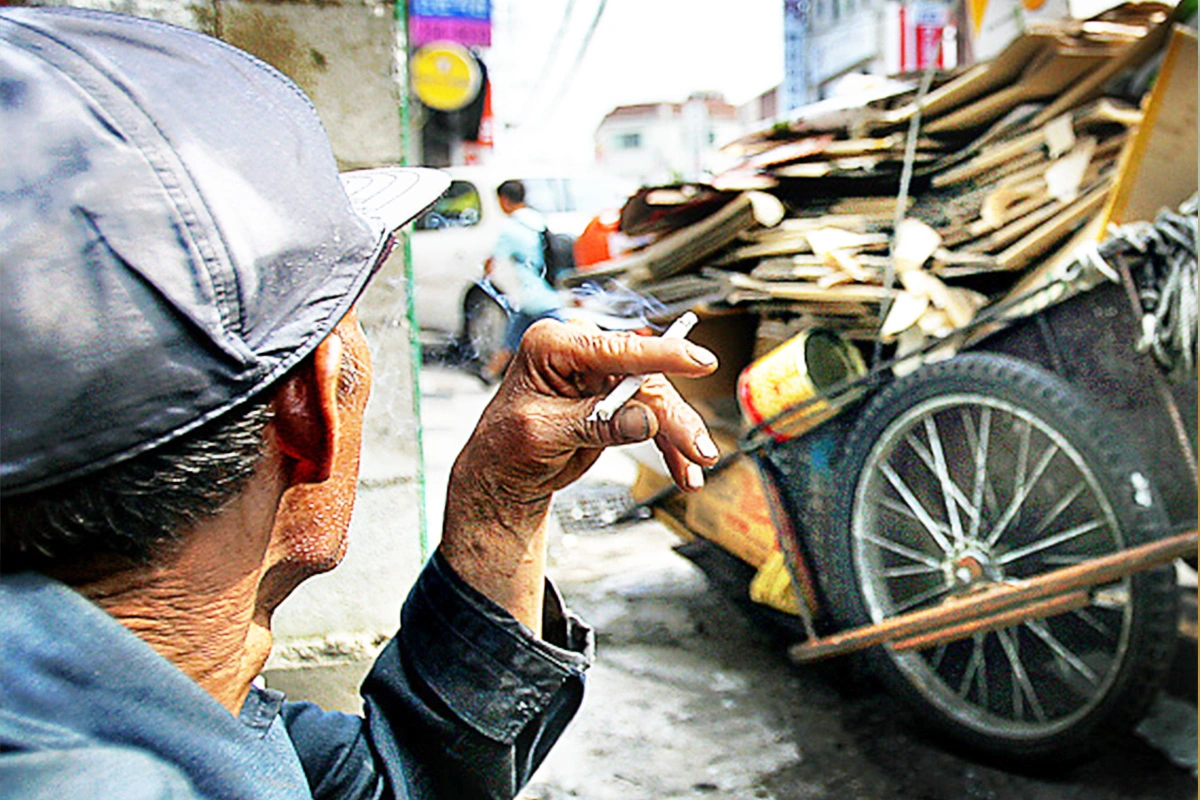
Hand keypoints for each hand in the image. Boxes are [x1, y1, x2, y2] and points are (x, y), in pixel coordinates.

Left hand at [439, 318, 719, 630]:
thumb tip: (644, 419)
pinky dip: (668, 445)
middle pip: (643, 378)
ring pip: (654, 400)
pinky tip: (683, 468)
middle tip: (698, 447)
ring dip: (677, 435)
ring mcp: (599, 377)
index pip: (615, 348)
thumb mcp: (543, 434)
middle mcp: (580, 354)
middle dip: (674, 416)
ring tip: (695, 465)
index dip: (661, 354)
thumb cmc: (505, 447)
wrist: (501, 475)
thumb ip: (594, 423)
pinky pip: (651, 419)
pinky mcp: (613, 401)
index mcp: (552, 346)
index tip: (698, 360)